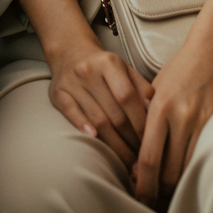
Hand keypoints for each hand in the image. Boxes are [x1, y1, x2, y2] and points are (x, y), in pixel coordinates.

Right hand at [48, 35, 153, 168]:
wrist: (71, 52)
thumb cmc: (104, 67)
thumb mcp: (125, 68)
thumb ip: (141, 87)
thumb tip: (154, 110)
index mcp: (109, 63)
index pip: (128, 97)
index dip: (140, 122)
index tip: (150, 141)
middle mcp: (89, 71)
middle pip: (113, 112)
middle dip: (130, 139)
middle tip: (141, 158)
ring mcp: (72, 82)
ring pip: (96, 119)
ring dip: (114, 144)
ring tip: (127, 160)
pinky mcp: (57, 93)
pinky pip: (71, 113)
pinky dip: (83, 127)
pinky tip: (95, 140)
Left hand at [133, 0, 212, 208]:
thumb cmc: (180, 70)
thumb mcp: (155, 90)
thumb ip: (147, 120)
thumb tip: (139, 158)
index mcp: (160, 108)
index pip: (148, 157)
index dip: (143, 183)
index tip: (137, 194)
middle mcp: (181, 117)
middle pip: (168, 170)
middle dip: (159, 190)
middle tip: (152, 200)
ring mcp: (202, 122)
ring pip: (188, 168)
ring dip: (177, 186)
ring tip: (168, 194)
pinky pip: (204, 156)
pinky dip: (195, 171)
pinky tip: (189, 177)